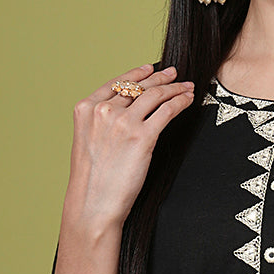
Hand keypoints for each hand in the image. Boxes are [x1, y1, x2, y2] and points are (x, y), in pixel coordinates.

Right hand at [66, 62, 195, 227]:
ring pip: (155, 95)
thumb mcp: (88, 143)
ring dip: (174, 88)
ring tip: (187, 87)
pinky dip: (180, 102)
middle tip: (174, 74)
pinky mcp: (142, 136)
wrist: (93, 204)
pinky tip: (188, 100)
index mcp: (85, 109)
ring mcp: (122, 122)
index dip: (136, 74)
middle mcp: (103, 110)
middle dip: (160, 77)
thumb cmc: (92, 182)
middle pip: (137, 86)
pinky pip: (167, 111)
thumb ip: (101, 124)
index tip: (150, 69)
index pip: (116, 83)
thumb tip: (124, 115)